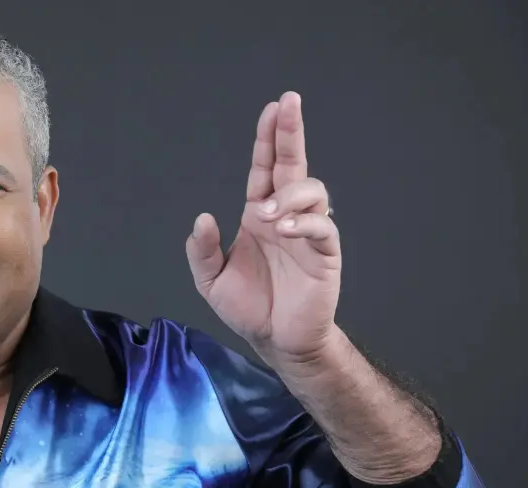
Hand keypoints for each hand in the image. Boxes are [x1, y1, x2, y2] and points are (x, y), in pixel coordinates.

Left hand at [185, 91, 341, 361]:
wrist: (275, 341)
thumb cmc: (249, 306)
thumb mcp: (211, 280)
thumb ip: (203, 250)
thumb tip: (203, 218)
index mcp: (258, 215)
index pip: (265, 168)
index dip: (268, 140)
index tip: (272, 109)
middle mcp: (285, 216)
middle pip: (293, 165)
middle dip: (291, 133)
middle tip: (289, 105)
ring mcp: (308, 233)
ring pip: (312, 192)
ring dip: (289, 192)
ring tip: (266, 213)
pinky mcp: (325, 255)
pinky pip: (323, 228)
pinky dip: (304, 223)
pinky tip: (283, 228)